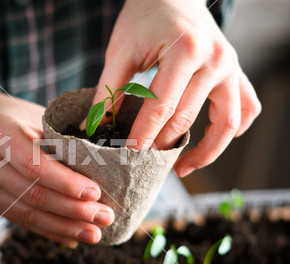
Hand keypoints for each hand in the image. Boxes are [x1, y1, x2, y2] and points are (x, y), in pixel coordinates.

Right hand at [0, 64, 114, 247]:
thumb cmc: (4, 112)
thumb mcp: (31, 113)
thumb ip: (58, 138)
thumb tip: (101, 165)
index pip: (34, 165)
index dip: (66, 183)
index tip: (95, 193)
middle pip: (33, 195)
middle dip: (73, 211)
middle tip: (105, 217)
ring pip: (27, 214)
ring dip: (63, 228)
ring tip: (94, 234)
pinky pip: (18, 219)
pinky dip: (47, 231)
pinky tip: (70, 238)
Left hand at [93, 0, 260, 176]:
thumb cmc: (144, 19)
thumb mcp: (121, 50)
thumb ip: (108, 91)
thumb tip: (93, 128)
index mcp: (185, 51)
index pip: (162, 107)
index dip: (143, 135)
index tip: (128, 156)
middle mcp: (215, 61)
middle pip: (187, 118)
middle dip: (162, 146)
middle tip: (142, 163)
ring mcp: (231, 68)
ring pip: (227, 123)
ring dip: (206, 152)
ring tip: (181, 168)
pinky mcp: (235, 73)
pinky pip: (246, 109)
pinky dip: (231, 131)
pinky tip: (210, 142)